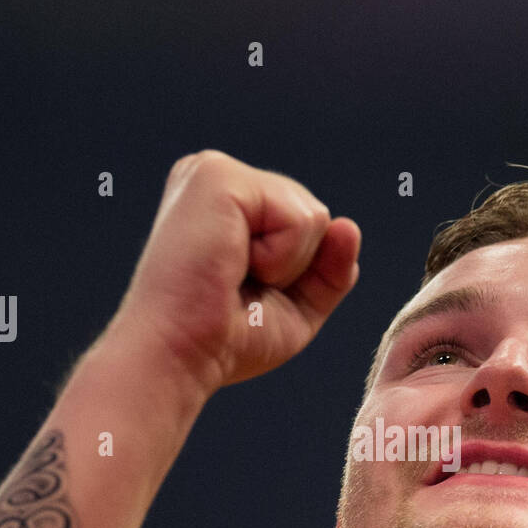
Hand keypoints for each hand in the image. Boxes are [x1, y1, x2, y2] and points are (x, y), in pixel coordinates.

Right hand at [109, 150, 360, 397]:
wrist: (178, 356)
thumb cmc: (225, 339)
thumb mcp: (297, 306)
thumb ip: (330, 268)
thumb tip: (348, 225)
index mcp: (229, 202)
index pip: (308, 224)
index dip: (295, 273)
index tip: (241, 293)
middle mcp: (218, 177)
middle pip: (315, 216)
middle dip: (295, 269)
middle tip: (237, 289)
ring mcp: (215, 170)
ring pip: (314, 216)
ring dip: (286, 266)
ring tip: (232, 275)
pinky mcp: (218, 176)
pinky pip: (301, 218)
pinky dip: (281, 258)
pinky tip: (233, 264)